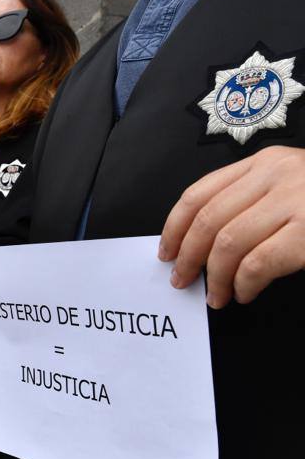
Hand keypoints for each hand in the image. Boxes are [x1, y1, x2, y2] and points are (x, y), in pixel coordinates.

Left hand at [160, 145, 304, 307]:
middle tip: (182, 281)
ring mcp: (297, 200)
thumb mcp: (291, 188)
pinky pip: (258, 262)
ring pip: (228, 244)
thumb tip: (200, 242)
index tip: (165, 251)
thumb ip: (252, 202)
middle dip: (188, 257)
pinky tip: (245, 292)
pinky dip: (244, 283)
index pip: (199, 193)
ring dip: (215, 277)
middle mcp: (277, 174)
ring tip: (217, 295)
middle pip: (208, 220)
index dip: (174, 227)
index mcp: (266, 163)